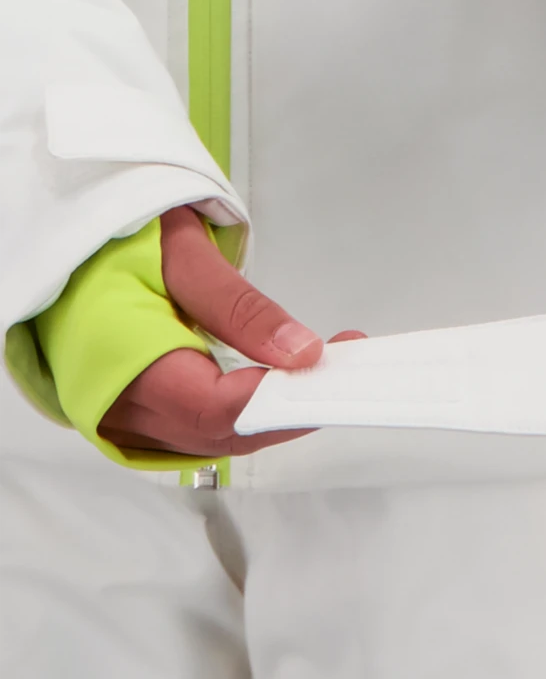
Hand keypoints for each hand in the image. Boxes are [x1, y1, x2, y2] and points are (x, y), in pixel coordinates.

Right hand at [97, 204, 367, 457]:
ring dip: (274, 413)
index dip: (275, 402)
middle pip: (222, 434)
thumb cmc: (115, 239)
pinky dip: (247, 414)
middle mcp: (118, 407)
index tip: (326, 373)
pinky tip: (280, 386)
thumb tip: (301, 352)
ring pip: (216, 439)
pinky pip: (201, 432)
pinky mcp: (137, 418)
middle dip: (290, 408)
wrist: (68, 239)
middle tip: (344, 368)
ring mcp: (125, 419)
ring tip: (323, 370)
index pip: (214, 409)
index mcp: (118, 365)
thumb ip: (239, 308)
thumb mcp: (181, 253)